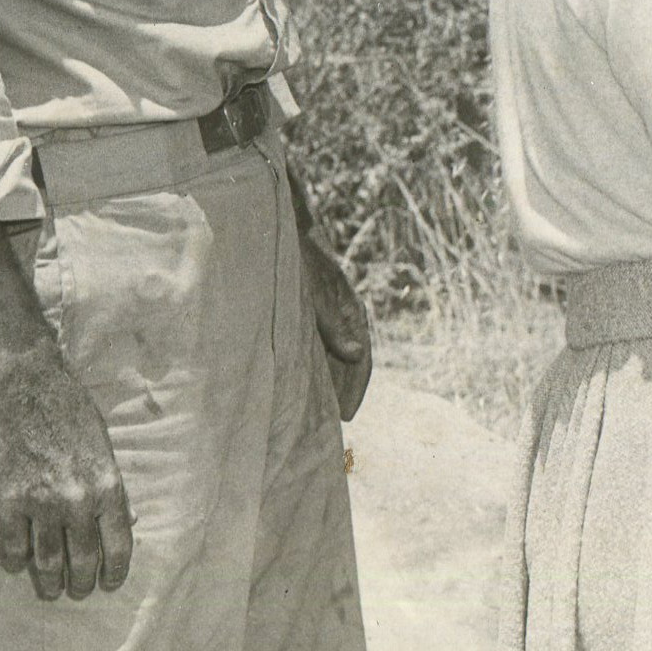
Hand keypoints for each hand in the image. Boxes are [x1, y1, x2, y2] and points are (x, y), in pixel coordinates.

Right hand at [0, 223, 133, 601]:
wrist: (24, 382)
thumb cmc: (67, 407)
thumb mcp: (102, 445)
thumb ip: (105, 486)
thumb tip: (112, 522)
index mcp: (108, 487)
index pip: (118, 548)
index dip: (113, 573)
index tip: (108, 583)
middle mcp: (78, 502)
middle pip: (81, 562)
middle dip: (80, 584)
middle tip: (75, 591)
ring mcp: (41, 503)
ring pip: (46, 562)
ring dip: (47, 582)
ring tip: (48, 590)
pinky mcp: (8, 500)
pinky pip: (12, 546)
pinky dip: (15, 560)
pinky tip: (17, 563)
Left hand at [302, 223, 374, 420]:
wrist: (290, 230)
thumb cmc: (303, 261)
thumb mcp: (315, 295)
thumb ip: (333, 325)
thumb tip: (355, 355)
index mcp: (352, 313)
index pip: (362, 359)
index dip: (356, 389)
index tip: (348, 415)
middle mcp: (346, 315)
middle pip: (351, 362)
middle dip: (346, 390)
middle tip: (336, 420)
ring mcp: (332, 312)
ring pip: (338, 355)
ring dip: (334, 380)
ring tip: (324, 407)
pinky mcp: (315, 310)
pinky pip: (324, 344)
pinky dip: (321, 364)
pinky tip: (309, 377)